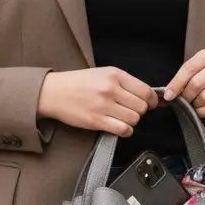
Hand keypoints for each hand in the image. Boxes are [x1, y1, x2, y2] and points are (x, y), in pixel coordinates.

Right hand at [37, 68, 159, 137]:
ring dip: (131, 121)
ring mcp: (103, 105)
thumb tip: (148, 95)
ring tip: (122, 118)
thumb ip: (124, 82)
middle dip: (140, 111)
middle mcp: (110, 89)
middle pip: (142, 107)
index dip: (152, 100)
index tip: (150, 104)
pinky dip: (125, 131)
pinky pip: (122, 129)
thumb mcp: (103, 73)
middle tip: (130, 111)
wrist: (53, 92)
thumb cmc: (78, 83)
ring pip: (134, 119)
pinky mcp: (96, 120)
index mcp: (114, 75)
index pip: (146, 91)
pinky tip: (119, 127)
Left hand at [163, 48, 204, 119]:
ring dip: (195, 105)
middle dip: (186, 96)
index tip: (168, 96)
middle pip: (196, 83)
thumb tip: (164, 96)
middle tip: (184, 102)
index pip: (189, 68)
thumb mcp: (194, 75)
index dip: (176, 84)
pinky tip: (202, 111)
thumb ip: (180, 82)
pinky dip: (204, 112)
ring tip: (194, 106)